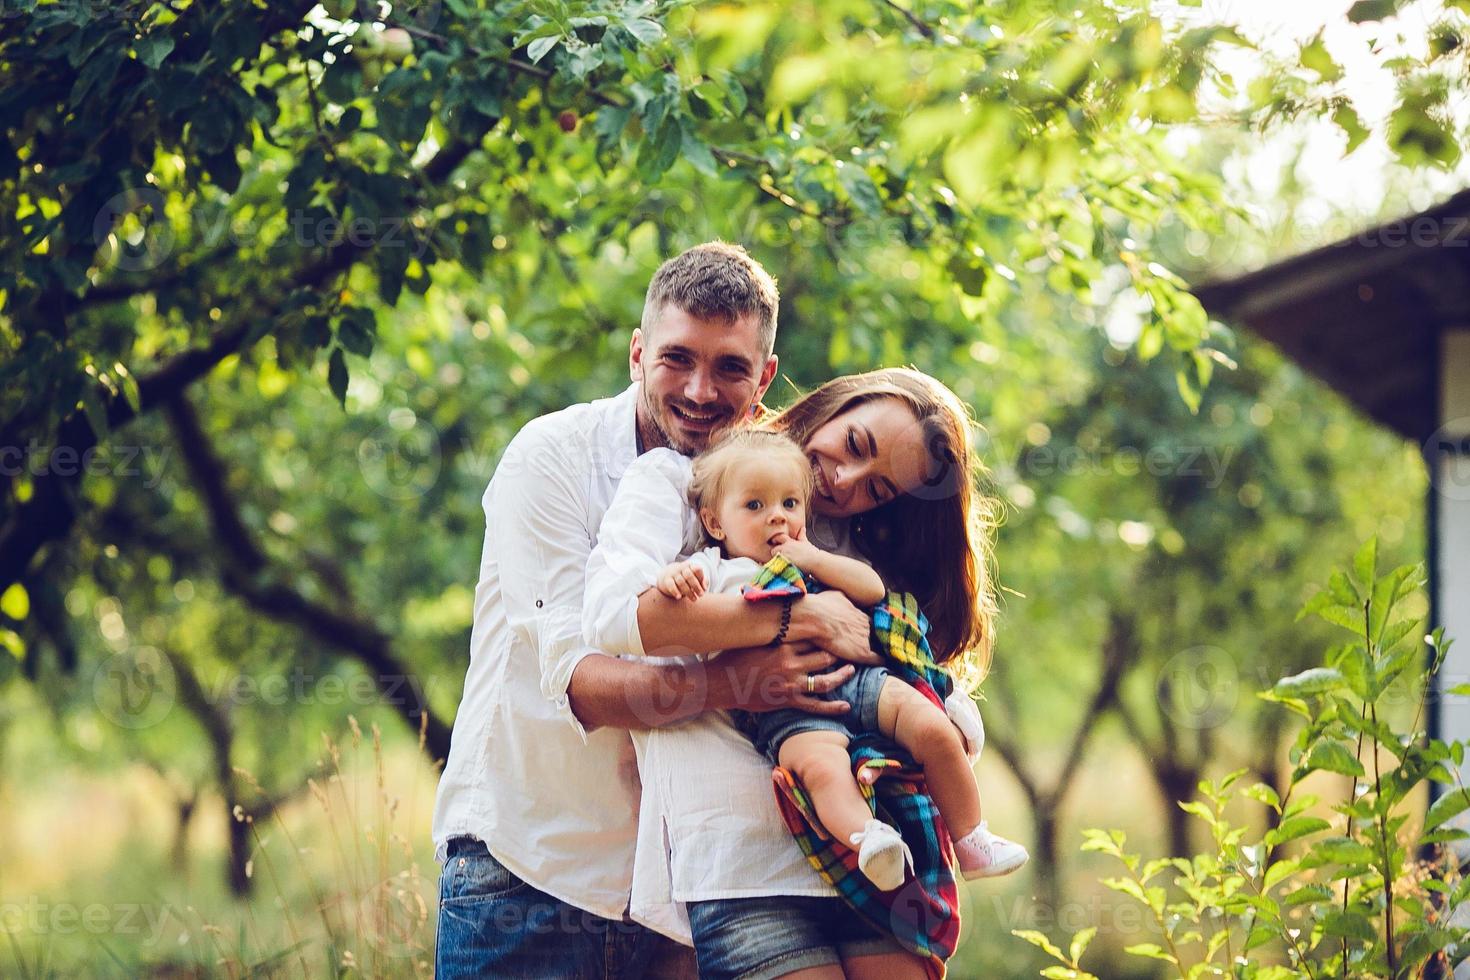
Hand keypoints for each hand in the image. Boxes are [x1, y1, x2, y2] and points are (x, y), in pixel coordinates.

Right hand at [656, 560, 707, 599]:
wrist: (667, 576)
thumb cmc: (686, 579)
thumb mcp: (695, 578)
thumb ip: (703, 581)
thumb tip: (705, 588)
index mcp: (690, 566)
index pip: (696, 569)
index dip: (701, 578)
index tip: (704, 589)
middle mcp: (681, 568)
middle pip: (689, 575)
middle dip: (696, 586)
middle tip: (701, 595)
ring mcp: (673, 573)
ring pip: (681, 582)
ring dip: (688, 592)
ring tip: (694, 599)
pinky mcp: (666, 580)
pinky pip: (671, 585)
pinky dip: (675, 591)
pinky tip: (679, 597)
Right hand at [709, 641, 855, 715]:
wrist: (722, 683)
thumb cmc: (735, 657)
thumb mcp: (754, 637)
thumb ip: (771, 627)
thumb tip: (779, 608)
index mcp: (784, 645)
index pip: (814, 637)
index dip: (827, 635)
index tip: (837, 632)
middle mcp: (791, 664)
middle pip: (825, 657)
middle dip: (838, 654)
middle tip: (849, 651)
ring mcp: (791, 684)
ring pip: (826, 680)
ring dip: (842, 676)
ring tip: (851, 671)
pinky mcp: (788, 701)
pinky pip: (815, 705)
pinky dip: (832, 707)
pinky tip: (846, 706)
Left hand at [771, 527, 822, 568]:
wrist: (815, 561)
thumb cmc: (812, 553)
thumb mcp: (806, 542)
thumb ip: (802, 535)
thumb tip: (802, 528)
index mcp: (790, 542)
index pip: (778, 538)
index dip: (776, 541)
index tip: (777, 545)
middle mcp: (786, 548)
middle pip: (774, 550)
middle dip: (776, 553)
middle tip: (779, 557)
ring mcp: (784, 556)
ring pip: (774, 558)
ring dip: (776, 560)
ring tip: (782, 564)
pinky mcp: (784, 564)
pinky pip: (776, 566)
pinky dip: (778, 567)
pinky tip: (783, 569)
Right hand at [791, 591, 882, 665]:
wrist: (817, 619)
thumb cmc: (822, 606)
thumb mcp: (835, 595)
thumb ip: (843, 599)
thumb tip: (844, 599)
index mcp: (859, 614)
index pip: (868, 622)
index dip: (866, 628)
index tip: (862, 632)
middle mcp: (866, 625)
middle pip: (874, 633)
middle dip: (873, 638)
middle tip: (871, 644)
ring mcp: (865, 639)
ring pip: (876, 645)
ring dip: (876, 649)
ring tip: (878, 654)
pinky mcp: (862, 652)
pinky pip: (876, 658)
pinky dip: (880, 660)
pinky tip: (882, 663)